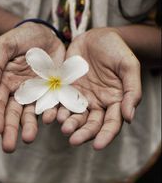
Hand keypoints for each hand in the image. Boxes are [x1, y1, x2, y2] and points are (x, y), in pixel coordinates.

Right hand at [0, 22, 65, 151]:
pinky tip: (50, 120)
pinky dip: (51, 113)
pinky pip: (53, 105)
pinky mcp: (54, 91)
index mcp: (4, 82)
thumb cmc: (23, 36)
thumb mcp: (6, 45)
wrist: (47, 33)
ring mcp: (37, 93)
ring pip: (32, 114)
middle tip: (9, 147)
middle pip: (13, 114)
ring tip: (28, 138)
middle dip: (10, 130)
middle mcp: (20, 92)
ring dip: (29, 126)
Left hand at [57, 28, 141, 148]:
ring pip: (74, 116)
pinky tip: (50, 115)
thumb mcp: (128, 66)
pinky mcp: (65, 89)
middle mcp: (97, 103)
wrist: (96, 36)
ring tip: (63, 127)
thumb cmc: (116, 49)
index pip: (111, 123)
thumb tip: (129, 117)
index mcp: (114, 100)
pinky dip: (55, 110)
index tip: (98, 146)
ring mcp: (80, 97)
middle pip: (91, 124)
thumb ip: (131, 90)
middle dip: (83, 133)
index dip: (106, 135)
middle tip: (74, 140)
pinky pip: (59, 102)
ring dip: (68, 124)